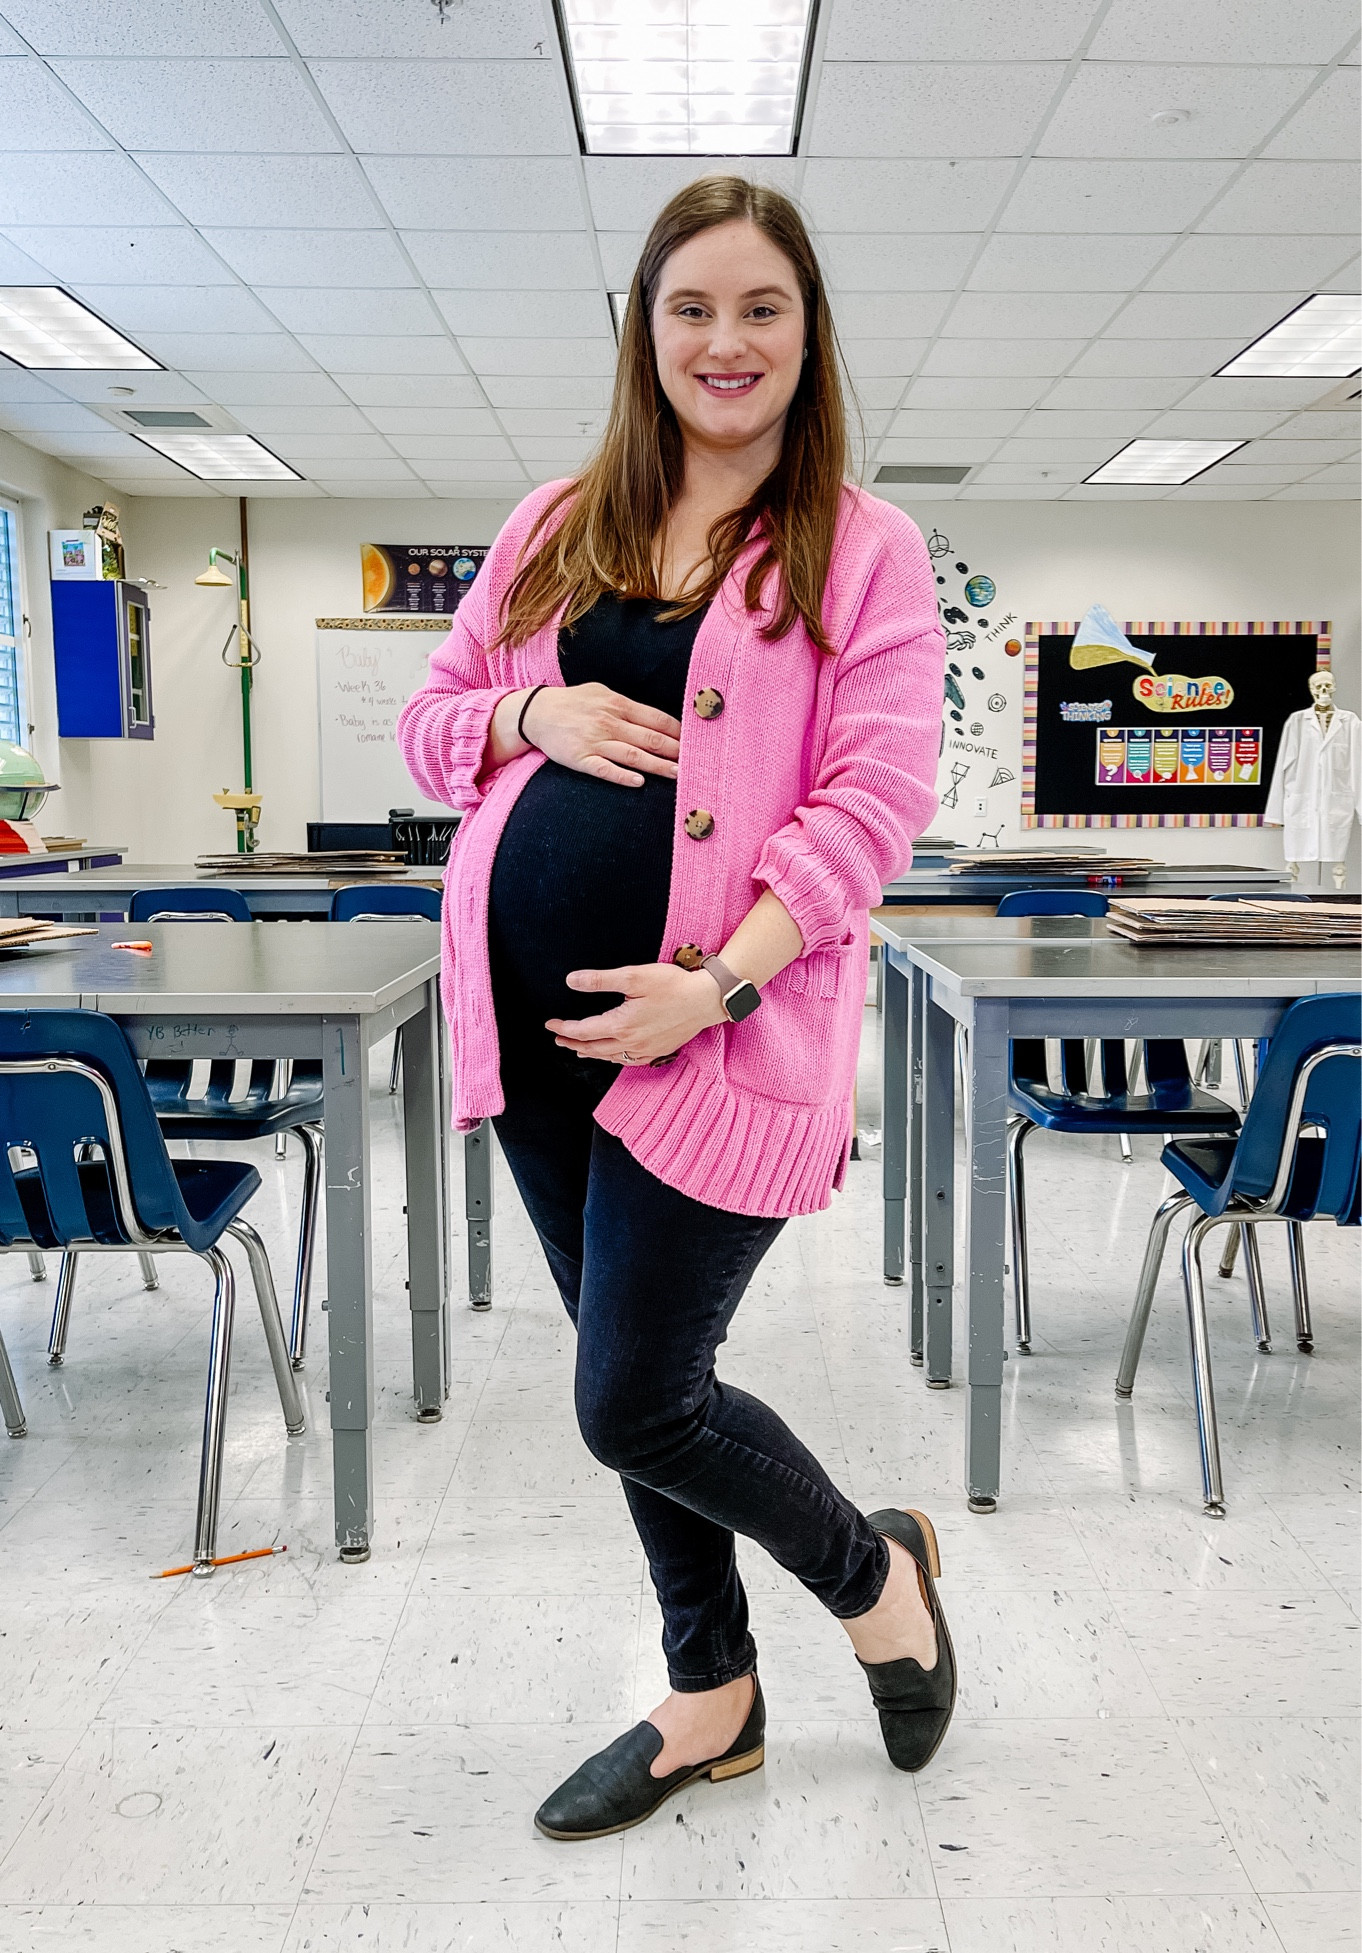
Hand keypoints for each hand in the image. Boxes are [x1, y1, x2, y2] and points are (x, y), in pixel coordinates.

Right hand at [522, 682, 680, 787]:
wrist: (536, 712)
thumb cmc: (572, 703)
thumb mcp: (600, 693)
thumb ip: (625, 705)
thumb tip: (654, 718)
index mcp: (617, 704)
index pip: (656, 719)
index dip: (678, 732)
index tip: (694, 742)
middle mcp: (609, 722)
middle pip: (650, 739)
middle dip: (676, 751)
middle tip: (696, 762)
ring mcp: (595, 741)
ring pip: (633, 756)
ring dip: (658, 767)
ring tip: (678, 775)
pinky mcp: (580, 758)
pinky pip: (604, 769)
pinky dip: (622, 776)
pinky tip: (639, 783)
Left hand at [546, 962, 726, 1063]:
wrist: (707, 1000)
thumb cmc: (673, 985)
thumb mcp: (633, 977)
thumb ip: (599, 980)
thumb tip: (571, 981)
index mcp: (621, 1025)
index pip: (583, 1030)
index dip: (564, 1028)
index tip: (550, 1024)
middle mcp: (631, 1043)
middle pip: (593, 1048)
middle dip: (573, 1043)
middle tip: (559, 1038)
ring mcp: (646, 1050)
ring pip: (610, 1057)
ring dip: (591, 1053)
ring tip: (579, 1050)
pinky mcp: (658, 1050)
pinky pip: (629, 1061)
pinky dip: (614, 1059)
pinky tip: (613, 1055)